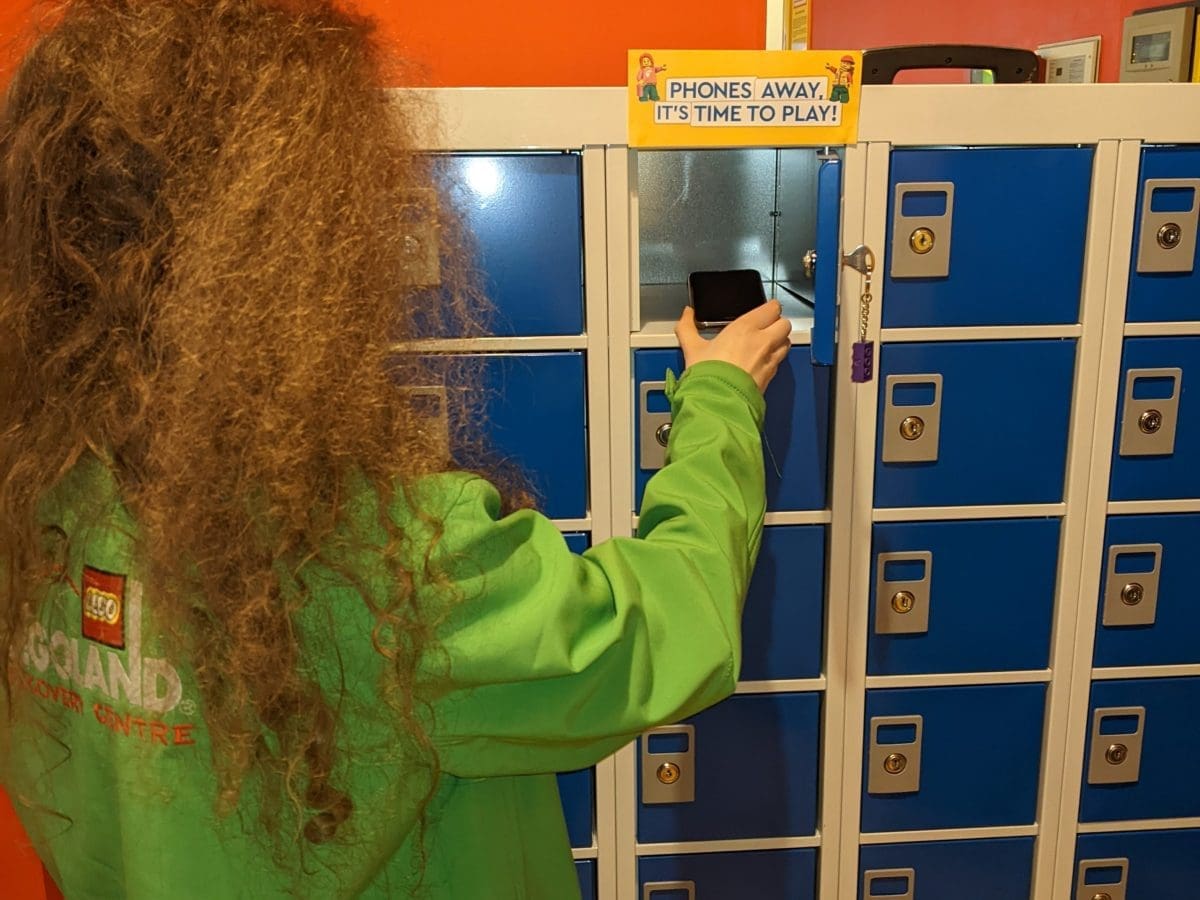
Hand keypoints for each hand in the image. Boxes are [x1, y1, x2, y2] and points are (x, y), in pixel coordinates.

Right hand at [675, 300, 791, 393]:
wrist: (718, 402)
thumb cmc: (708, 375)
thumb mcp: (692, 348)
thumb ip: (688, 327)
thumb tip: (686, 314)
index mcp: (746, 328)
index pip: (772, 308)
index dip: (770, 308)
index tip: (762, 311)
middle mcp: (763, 341)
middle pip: (785, 323)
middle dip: (777, 324)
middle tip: (765, 327)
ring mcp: (769, 359)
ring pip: (786, 342)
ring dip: (779, 341)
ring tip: (765, 344)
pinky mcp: (771, 376)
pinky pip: (779, 361)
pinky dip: (774, 359)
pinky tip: (760, 362)